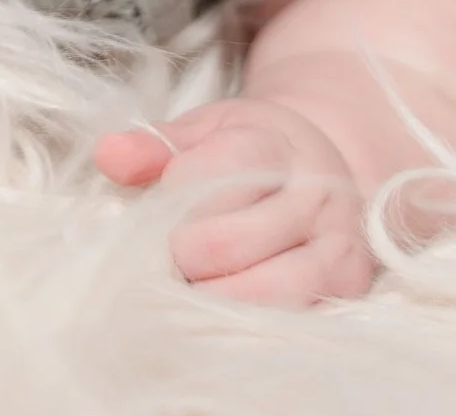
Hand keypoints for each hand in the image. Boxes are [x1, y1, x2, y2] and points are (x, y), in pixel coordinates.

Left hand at [94, 97, 375, 305]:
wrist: (321, 172)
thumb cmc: (250, 152)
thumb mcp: (205, 131)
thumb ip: (156, 145)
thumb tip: (108, 155)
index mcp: (274, 146)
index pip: (207, 177)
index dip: (168, 199)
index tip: (157, 209)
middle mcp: (314, 196)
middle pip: (224, 243)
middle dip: (179, 256)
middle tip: (163, 258)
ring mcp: (336, 248)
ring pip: (261, 293)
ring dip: (209, 297)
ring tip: (188, 285)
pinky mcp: (346, 291)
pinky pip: (290, 322)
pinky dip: (244, 325)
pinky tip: (216, 313)